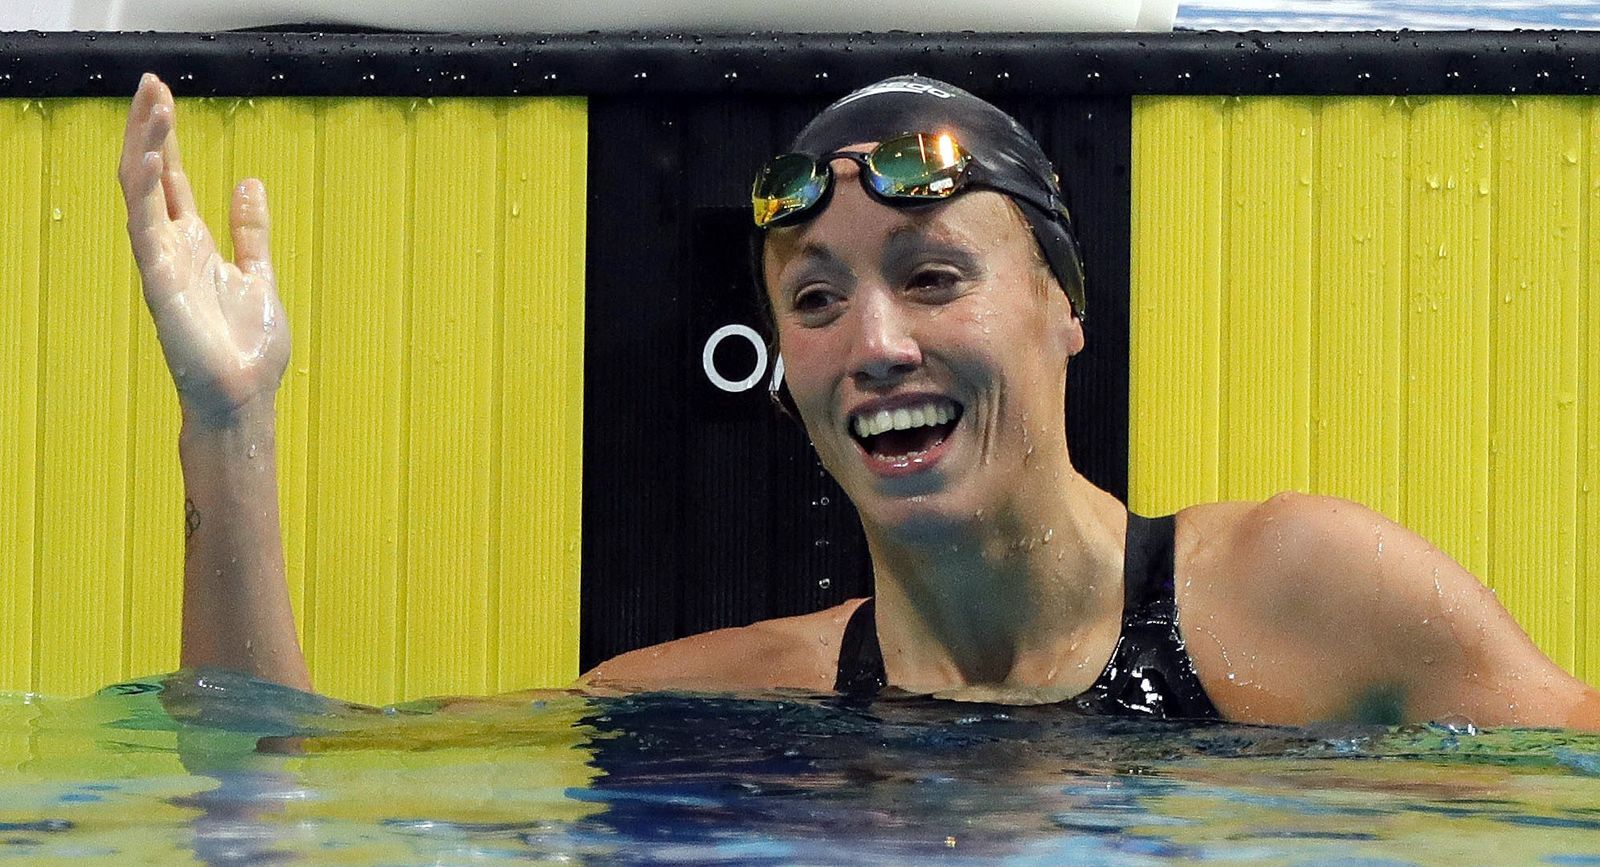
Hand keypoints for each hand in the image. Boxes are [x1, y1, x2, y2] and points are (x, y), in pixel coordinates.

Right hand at [119, 73, 288, 426]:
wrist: (246, 396)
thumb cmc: (247, 348)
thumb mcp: (258, 274)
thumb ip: (251, 232)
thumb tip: (249, 183)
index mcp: (194, 244)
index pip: (171, 179)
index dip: (165, 137)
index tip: (163, 96)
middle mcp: (171, 248)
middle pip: (149, 175)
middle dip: (149, 130)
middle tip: (151, 84)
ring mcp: (162, 264)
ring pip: (141, 194)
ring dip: (146, 147)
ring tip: (153, 104)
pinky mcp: (161, 284)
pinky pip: (146, 231)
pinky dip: (147, 194)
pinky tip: (152, 159)